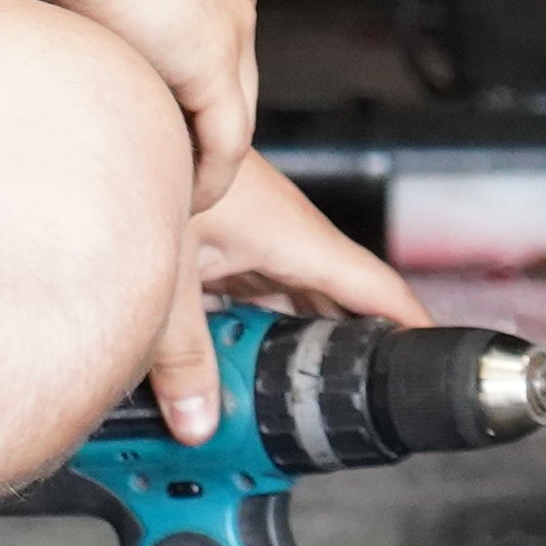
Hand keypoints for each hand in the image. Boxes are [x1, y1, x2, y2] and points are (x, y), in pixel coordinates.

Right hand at [19, 0, 264, 193]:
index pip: (208, 29)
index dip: (184, 74)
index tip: (155, 110)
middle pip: (231, 75)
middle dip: (201, 120)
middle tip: (170, 163)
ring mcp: (232, 27)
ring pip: (234, 115)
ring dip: (207, 158)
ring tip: (175, 195)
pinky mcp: (216, 66)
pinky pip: (226, 142)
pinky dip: (209, 177)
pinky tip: (184, 202)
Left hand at [148, 152, 433, 436]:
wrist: (105, 123)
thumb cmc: (140, 161)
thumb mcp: (164, 272)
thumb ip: (180, 354)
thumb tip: (197, 421)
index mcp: (290, 233)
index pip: (374, 285)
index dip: (412, 325)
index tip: (440, 364)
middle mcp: (279, 234)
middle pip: (333, 307)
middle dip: (344, 359)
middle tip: (351, 415)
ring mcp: (249, 237)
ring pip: (287, 306)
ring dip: (286, 350)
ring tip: (286, 407)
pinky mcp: (219, 241)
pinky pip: (251, 297)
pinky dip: (248, 333)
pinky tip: (229, 369)